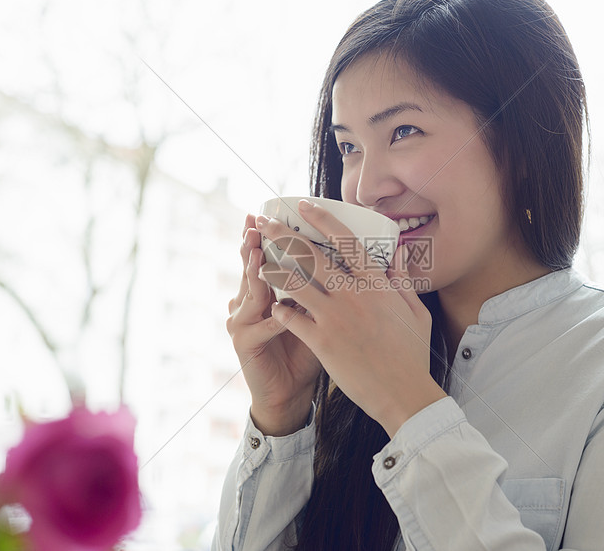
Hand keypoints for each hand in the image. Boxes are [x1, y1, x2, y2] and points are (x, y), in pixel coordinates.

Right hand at [226, 214, 321, 436]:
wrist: (288, 392)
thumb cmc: (308, 352)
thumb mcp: (320, 316)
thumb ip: (331, 287)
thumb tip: (357, 258)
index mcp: (272, 290)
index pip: (270, 255)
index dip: (272, 234)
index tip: (275, 211)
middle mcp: (254, 301)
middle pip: (252, 264)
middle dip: (255, 242)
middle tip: (258, 221)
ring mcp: (246, 321)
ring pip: (250, 291)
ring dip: (254, 271)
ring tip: (257, 253)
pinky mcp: (246, 344)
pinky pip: (260, 327)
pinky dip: (272, 318)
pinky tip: (279, 310)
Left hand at [256, 200, 445, 437]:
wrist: (404, 394)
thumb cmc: (412, 354)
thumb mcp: (415, 312)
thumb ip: (402, 280)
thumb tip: (398, 253)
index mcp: (377, 284)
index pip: (345, 241)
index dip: (322, 220)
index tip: (305, 206)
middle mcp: (353, 295)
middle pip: (311, 256)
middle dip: (284, 236)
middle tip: (265, 224)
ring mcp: (335, 318)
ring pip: (295, 284)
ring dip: (274, 271)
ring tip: (258, 263)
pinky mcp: (322, 342)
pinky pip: (292, 318)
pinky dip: (281, 310)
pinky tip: (274, 306)